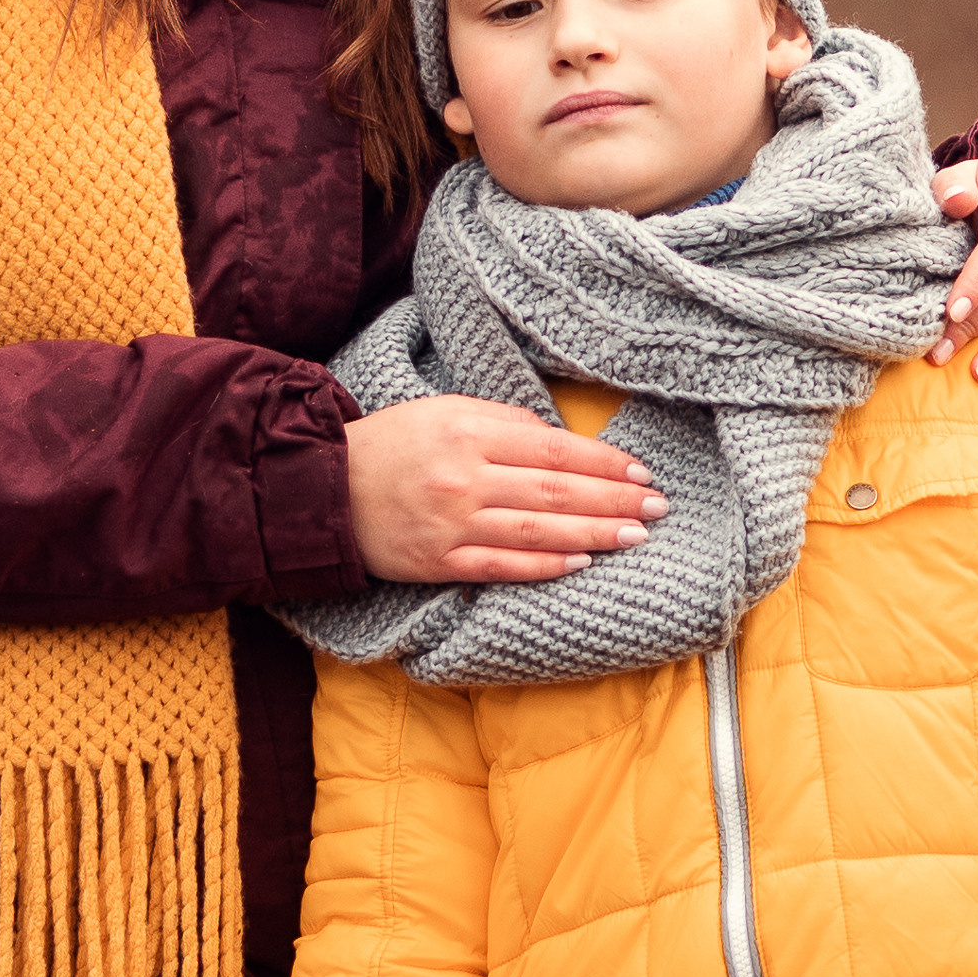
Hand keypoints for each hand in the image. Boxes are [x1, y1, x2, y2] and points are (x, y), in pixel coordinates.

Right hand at [346, 398, 666, 582]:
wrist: (319, 488)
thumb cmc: (388, 444)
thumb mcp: (441, 410)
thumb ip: (501, 420)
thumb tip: (557, 437)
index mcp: (467, 433)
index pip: (552, 448)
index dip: (602, 461)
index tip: (640, 471)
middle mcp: (464, 479)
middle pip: (555, 490)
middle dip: (613, 499)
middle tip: (658, 506)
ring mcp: (451, 524)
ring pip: (537, 531)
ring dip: (594, 533)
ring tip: (637, 535)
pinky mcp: (437, 562)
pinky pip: (502, 566)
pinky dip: (545, 566)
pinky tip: (582, 562)